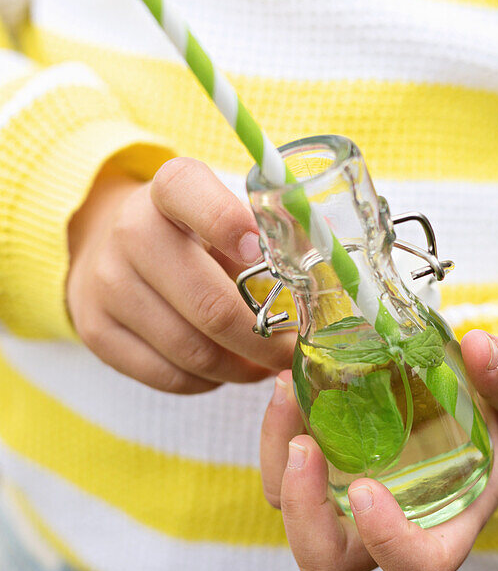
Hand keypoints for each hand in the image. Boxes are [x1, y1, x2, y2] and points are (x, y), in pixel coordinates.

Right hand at [67, 156, 293, 392]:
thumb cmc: (191, 234)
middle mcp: (130, 231)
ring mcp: (107, 283)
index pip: (190, 193)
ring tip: (263, 364)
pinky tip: (225, 369)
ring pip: (192, 351)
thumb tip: (328, 274)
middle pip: (209, 306)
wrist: (108, 246)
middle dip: (263, 340)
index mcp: (170, 189)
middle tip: (293, 352)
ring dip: (240, 368)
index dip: (228, 224)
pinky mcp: (95, 330)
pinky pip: (168, 377)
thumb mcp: (223, 212)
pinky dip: (208, 381)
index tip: (258, 253)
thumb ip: (268, 234)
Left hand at [260, 331, 497, 570]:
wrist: (479, 411)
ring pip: (292, 512)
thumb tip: (480, 346)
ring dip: (277, 460)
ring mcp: (348, 506)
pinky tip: (287, 384)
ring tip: (287, 391)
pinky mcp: (325, 472)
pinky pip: (285, 470)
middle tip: (305, 446)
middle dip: (304, 510)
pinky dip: (276, 433)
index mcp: (445, 530)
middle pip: (326, 558)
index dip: (387, 544)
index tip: (368, 490)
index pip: (415, 569)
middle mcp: (386, 531)